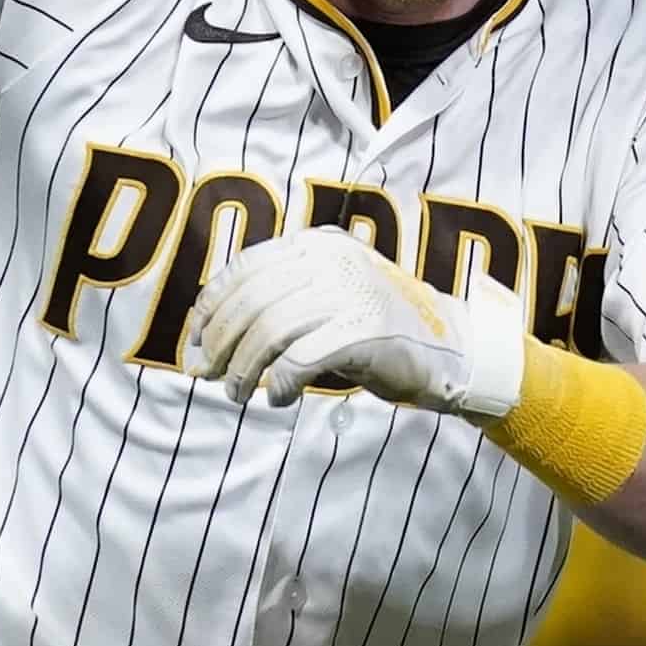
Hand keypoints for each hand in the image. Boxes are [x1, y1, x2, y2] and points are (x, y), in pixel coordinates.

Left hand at [180, 229, 526, 419]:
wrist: (451, 348)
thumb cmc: (381, 329)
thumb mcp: (330, 295)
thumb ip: (283, 298)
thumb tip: (212, 335)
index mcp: (316, 247)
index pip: (245, 268)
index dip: (211, 306)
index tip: (194, 339)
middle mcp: (330, 262)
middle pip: (251, 302)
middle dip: (219, 343)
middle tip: (208, 375)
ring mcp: (348, 293)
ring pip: (269, 331)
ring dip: (244, 369)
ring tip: (238, 393)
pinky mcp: (362, 331)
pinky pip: (299, 359)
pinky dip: (280, 384)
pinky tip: (280, 398)